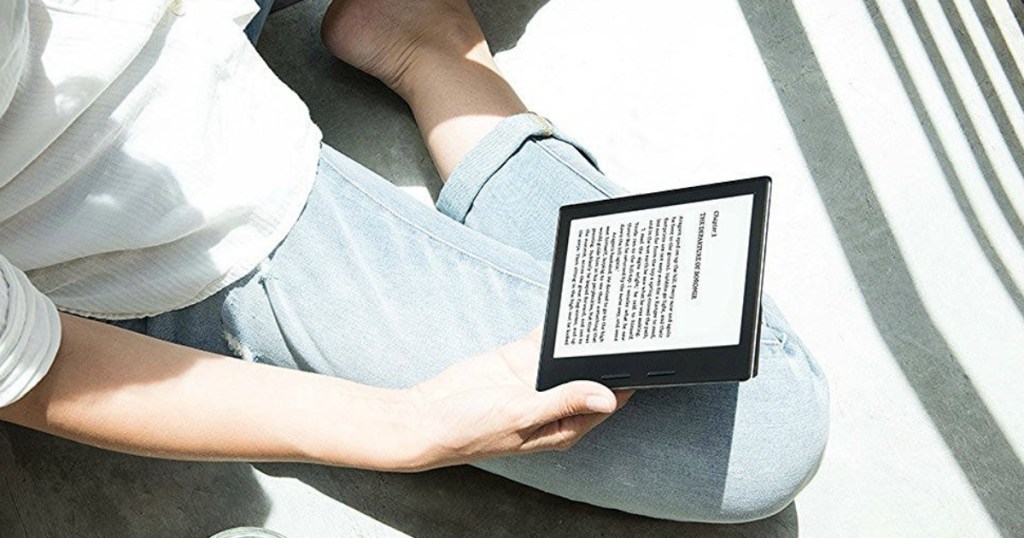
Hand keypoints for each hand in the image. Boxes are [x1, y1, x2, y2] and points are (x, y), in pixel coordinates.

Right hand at [403, 328, 632, 469]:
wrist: (426, 416)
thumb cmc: (470, 431)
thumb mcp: (521, 416)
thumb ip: (563, 402)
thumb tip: (606, 396)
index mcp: (564, 427)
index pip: (609, 400)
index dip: (627, 378)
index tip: (644, 353)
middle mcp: (556, 404)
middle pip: (593, 373)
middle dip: (609, 352)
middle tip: (632, 321)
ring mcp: (537, 380)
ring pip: (571, 353)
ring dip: (585, 336)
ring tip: (610, 307)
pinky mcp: (520, 360)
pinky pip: (545, 338)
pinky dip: (558, 324)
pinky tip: (572, 307)